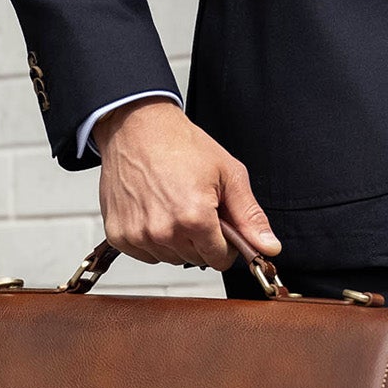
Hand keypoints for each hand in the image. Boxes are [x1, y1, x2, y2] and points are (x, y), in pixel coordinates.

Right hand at [94, 99, 279, 268]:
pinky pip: (146, 254)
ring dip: (177, 240)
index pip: (220, 260)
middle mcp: (164, 231)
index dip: (225, 243)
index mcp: (195, 218)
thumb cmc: (181, 145)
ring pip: (171, 258)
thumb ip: (249, 217)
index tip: (219, 224)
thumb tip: (269, 247)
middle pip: (196, 260)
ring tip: (173, 205)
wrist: (137, 128)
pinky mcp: (119, 235)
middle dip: (202, 239)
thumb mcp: (228, 174)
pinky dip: (153, 239)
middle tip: (195, 206)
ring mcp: (138, 235)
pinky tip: (154, 211)